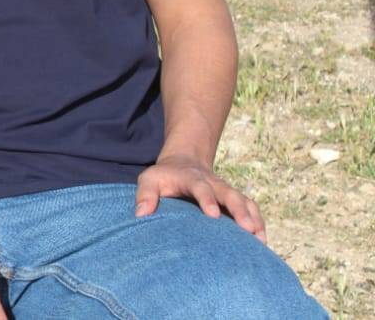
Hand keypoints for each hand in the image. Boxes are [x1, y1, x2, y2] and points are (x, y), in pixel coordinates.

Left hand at [135, 154, 265, 242]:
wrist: (184, 163)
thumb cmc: (164, 177)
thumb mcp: (149, 179)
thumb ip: (145, 195)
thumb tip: (140, 215)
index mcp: (192, 179)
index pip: (201, 188)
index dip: (208, 200)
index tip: (213, 215)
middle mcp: (214, 184)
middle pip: (230, 194)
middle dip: (240, 211)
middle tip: (248, 229)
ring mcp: (226, 192)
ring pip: (245, 202)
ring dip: (254, 219)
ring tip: (261, 240)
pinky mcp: (234, 201)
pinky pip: (251, 210)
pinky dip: (258, 223)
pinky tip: (262, 242)